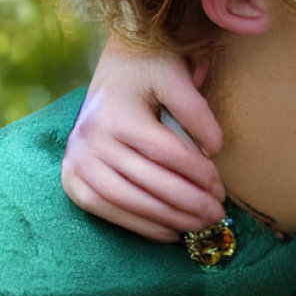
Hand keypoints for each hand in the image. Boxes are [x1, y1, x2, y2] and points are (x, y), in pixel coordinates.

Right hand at [63, 34, 226, 241]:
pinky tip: (169, 231)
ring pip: (127, 201)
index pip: (167, 153)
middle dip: (187, 203)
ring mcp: (77, 161)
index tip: (222, 189)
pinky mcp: (73, 178)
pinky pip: (107, 209)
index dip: (199, 174)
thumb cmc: (151, 68)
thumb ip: (196, 111)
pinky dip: (139, 224)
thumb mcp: (176, 77)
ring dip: (166, 219)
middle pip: (148, 182)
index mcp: (117, 115)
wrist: (116, 64)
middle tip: (216, 214)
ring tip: (198, 226)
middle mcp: (90, 140)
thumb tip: (215, 150)